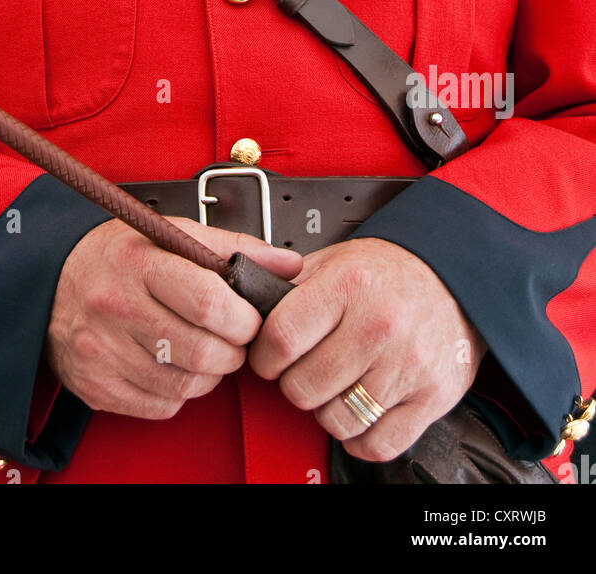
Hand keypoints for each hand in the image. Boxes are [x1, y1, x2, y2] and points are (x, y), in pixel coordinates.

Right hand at [44, 216, 302, 419]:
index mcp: (139, 263)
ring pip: (187, 384)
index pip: (209, 302)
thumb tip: (288, 265)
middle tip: (231, 337)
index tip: (247, 316)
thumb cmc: (118, 255)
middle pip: (203, 352)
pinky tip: (173, 364)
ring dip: (210, 373)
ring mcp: (103, 352)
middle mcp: (117, 308)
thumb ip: (234, 247)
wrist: (49, 280)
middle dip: (233, 351)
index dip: (243, 318)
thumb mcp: (171, 233)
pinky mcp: (96, 386)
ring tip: (203, 348)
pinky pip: (162, 406)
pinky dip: (180, 391)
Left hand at [248, 236, 487, 460]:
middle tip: (303, 370)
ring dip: (326, 411)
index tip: (268, 357)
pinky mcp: (432, 397)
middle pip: (304, 386)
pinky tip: (357, 412)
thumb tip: (249, 310)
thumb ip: (292, 286)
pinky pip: (378, 444)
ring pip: (337, 420)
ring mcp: (407, 365)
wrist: (454, 275)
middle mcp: (379, 325)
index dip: (263, 355)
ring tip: (334, 387)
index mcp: (349, 286)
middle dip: (293, 384)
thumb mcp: (337, 259)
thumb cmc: (390, 271)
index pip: (281, 338)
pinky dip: (359, 438)